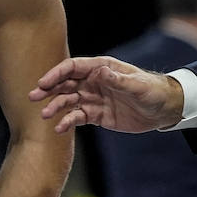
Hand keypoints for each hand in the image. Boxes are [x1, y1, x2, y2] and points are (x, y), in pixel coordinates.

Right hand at [30, 55, 183, 133]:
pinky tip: (59, 128)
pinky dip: (67, 122)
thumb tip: (100, 72)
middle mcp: (94, 81)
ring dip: (55, 107)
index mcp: (102, 68)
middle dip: (48, 89)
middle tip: (32, 98)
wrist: (163, 110)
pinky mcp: (96, 115)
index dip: (57, 73)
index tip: (43, 83)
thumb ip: (118, 80)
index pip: (73, 67)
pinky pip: (77, 117)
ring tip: (44, 116)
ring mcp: (93, 98)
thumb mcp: (137, 85)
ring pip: (68, 101)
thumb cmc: (153, 91)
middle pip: (65, 83)